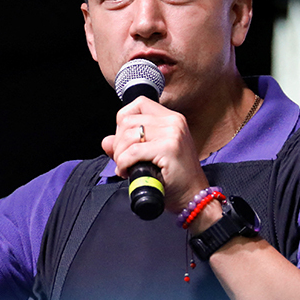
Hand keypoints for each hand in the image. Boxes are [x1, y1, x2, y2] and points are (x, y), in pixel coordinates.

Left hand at [101, 97, 210, 213]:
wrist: (192, 196)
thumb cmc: (174, 178)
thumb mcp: (150, 156)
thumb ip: (127, 145)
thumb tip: (106, 141)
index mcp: (172, 119)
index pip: (139, 103)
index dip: (124, 121)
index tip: (125, 141)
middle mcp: (174, 122)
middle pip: (128, 120)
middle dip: (118, 142)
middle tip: (123, 159)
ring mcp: (172, 134)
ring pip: (128, 135)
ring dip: (120, 155)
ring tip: (126, 167)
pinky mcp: (168, 148)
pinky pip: (132, 152)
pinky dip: (123, 163)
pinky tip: (127, 172)